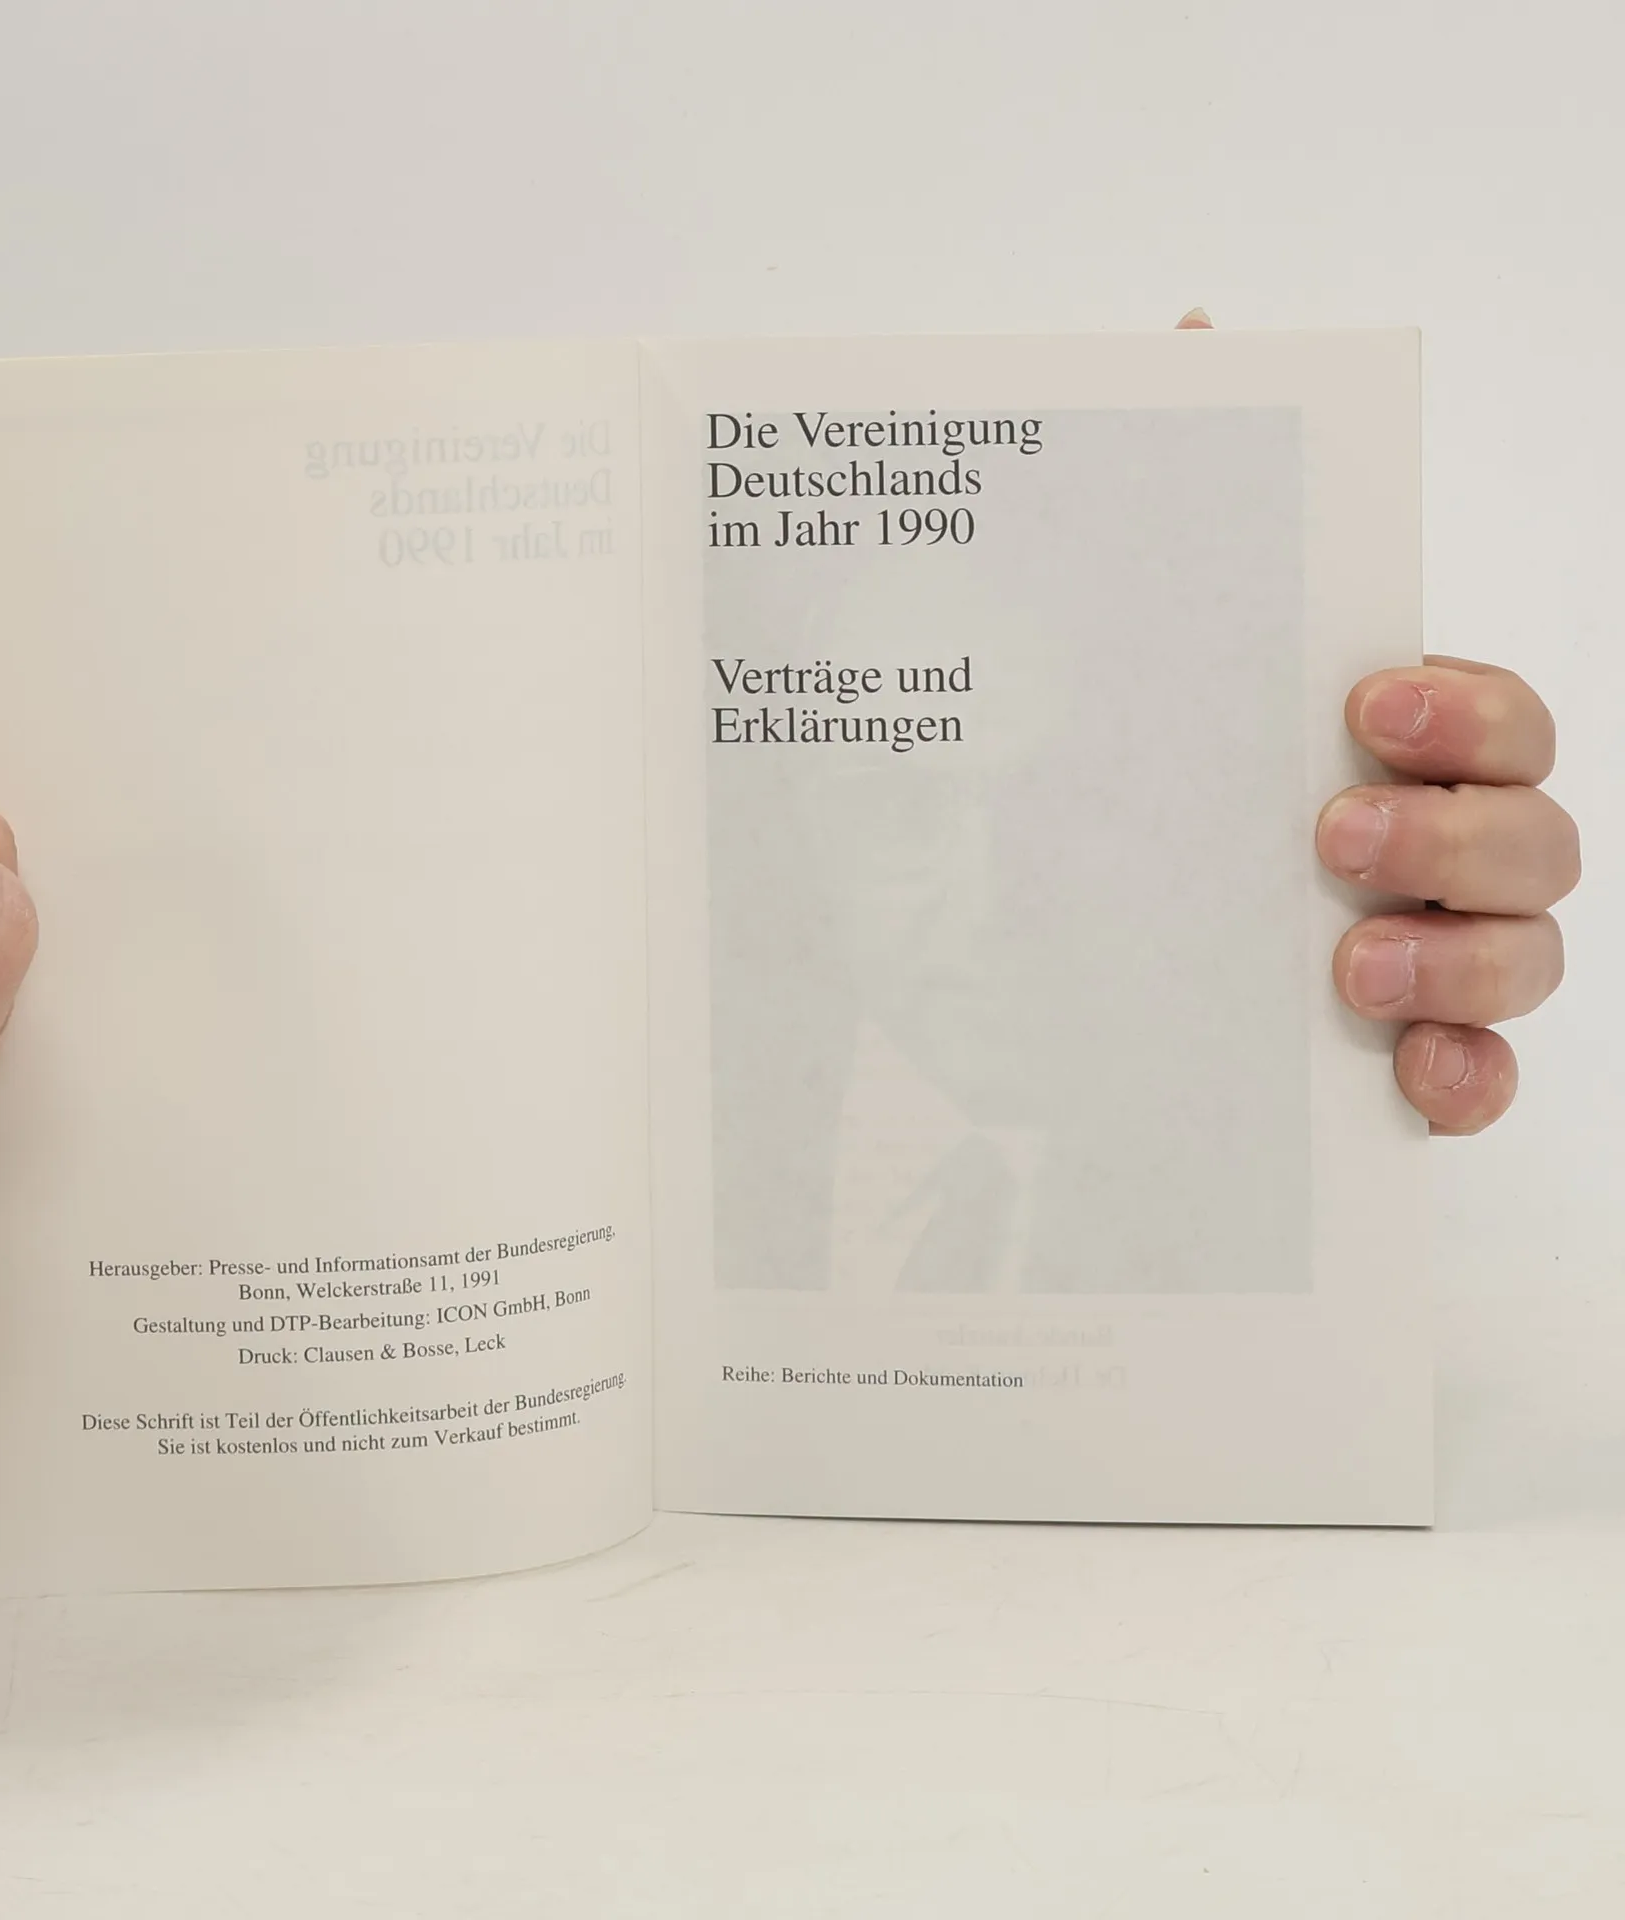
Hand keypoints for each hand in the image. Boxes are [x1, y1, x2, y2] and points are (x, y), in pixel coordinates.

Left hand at [1176, 308, 1577, 1132]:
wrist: (1025, 955)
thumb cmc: (1110, 787)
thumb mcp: (1115, 657)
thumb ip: (1173, 508)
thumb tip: (1199, 327)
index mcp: (1382, 753)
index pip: (1495, 712)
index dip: (1465, 708)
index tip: (1366, 703)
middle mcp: (1434, 848)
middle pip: (1540, 834)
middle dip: (1456, 831)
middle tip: (1329, 832)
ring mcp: (1431, 957)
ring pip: (1532, 954)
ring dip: (1462, 959)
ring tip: (1345, 962)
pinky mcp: (1400, 1057)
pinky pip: (1483, 1079)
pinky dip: (1466, 1083)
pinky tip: (1408, 1079)